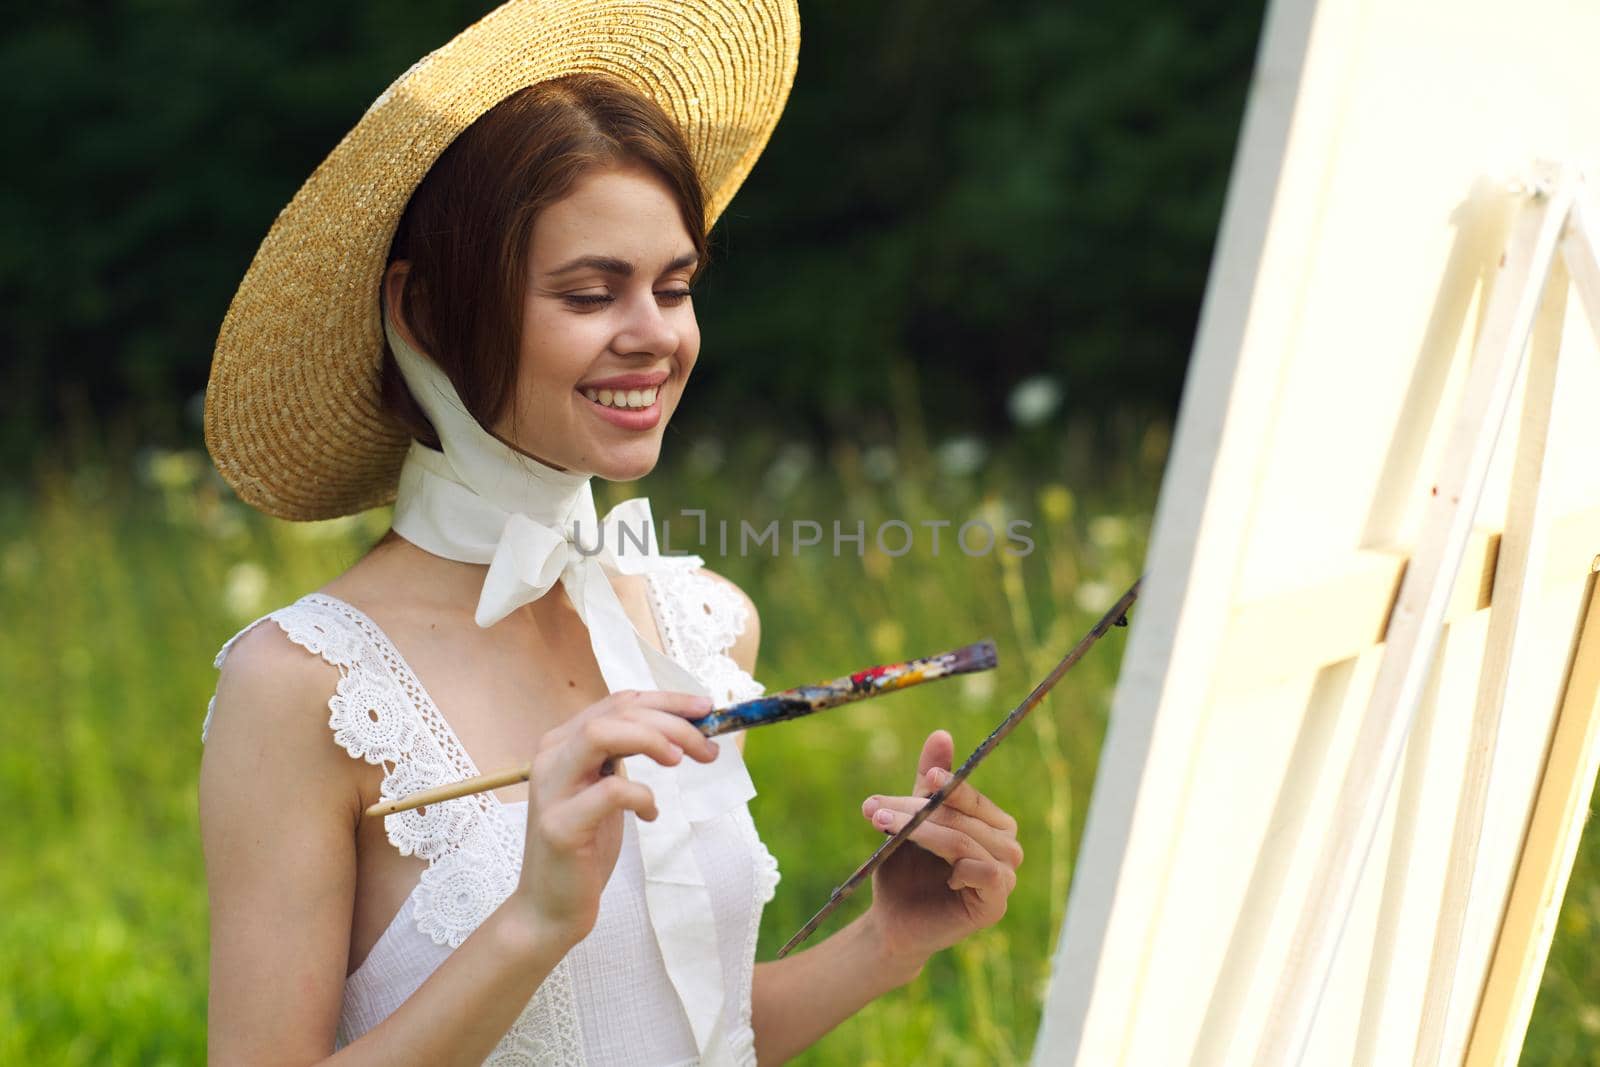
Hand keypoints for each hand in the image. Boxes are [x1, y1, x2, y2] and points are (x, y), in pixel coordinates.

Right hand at [512, 689, 720, 948]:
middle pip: (617, 713)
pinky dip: (642, 796)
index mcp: (563, 742)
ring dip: (653, 741)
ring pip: (601, 735)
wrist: (551, 906)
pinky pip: (611, 792)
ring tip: (680, 762)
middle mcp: (551, 756)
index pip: (619, 701)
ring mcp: (552, 789)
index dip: (666, 700)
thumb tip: (683, 729)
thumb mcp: (606, 788)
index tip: (706, 708)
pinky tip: (651, 814)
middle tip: (707, 747)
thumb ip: (626, 755)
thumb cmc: (586, 845)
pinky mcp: (560, 825)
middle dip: (671, 723)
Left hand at [859, 729, 1022, 969]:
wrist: (893, 920)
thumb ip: (927, 782)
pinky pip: (985, 874)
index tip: (926, 777)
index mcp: (992, 823)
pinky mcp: (996, 904)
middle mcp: (1006, 847)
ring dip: (922, 833)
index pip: (972, 798)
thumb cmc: (906, 867)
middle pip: (963, 819)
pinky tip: (941, 874)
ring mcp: (1005, 877)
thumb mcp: (911, 818)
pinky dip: (960, 868)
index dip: (950, 785)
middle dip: (916, 811)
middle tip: (875, 809)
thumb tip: (941, 733)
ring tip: (883, 828)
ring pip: (965, 842)